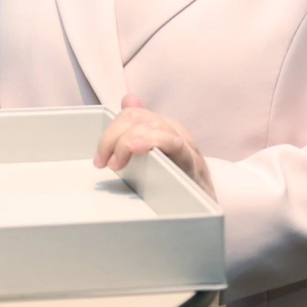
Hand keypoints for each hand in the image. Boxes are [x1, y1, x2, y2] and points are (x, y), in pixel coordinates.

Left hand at [95, 93, 214, 197]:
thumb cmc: (177, 181)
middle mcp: (174, 130)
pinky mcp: (193, 162)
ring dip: (127, 142)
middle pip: (138, 117)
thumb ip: (139, 128)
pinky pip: (174, 144)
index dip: (110, 132)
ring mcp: (186, 144)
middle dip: (113, 137)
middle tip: (103, 163)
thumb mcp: (155, 153)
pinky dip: (153, 141)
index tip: (99, 159)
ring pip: (153, 125)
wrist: (208, 208)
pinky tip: (137, 148)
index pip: (131, 114)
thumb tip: (129, 98)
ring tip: (116, 163)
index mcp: (162, 126)